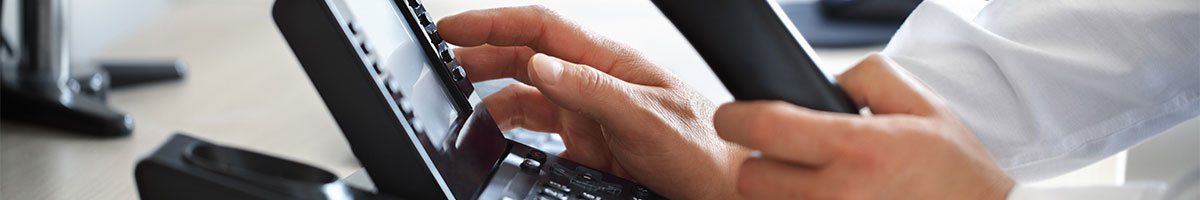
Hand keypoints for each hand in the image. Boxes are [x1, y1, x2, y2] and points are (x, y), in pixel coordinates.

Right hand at [439, 6, 747, 198]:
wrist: (721, 189)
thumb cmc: (701, 148)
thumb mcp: (645, 117)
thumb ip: (590, 90)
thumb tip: (540, 64)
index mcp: (609, 61)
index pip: (541, 28)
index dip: (494, 22)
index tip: (453, 28)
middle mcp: (594, 80)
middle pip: (526, 54)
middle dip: (481, 53)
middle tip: (440, 62)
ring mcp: (589, 110)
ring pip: (527, 90)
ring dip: (490, 91)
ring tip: (457, 98)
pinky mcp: (587, 141)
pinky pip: (538, 126)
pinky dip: (509, 126)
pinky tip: (491, 133)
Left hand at [714, 54, 1013, 198]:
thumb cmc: (953, 172)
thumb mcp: (920, 104)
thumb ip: (863, 78)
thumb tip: (820, 86)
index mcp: (858, 149)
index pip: (763, 129)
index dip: (736, 118)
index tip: (733, 117)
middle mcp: (841, 196)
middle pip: (750, 178)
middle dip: (760, 163)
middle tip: (786, 158)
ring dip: (779, 195)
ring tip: (813, 186)